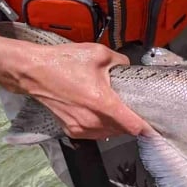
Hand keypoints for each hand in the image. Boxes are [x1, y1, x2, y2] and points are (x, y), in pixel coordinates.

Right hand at [14, 41, 148, 138]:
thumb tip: (128, 68)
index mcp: (103, 103)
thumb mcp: (98, 53)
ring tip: (113, 108)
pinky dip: (100, 126)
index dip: (146, 126)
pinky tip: (97, 112)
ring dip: (115, 124)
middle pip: (123, 130)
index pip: (134, 126)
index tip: (153, 124)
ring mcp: (81, 128)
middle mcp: (93, 120)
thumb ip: (120, 62)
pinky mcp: (72, 130)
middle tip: (131, 107)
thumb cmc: (63, 62)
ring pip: (109, 133)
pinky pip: (94, 133)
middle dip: (130, 121)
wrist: (32, 71)